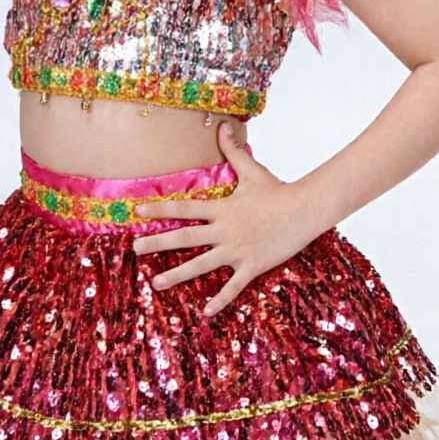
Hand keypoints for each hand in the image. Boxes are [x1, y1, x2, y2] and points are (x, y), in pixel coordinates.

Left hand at [134, 120, 329, 316]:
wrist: (304, 209)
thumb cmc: (278, 190)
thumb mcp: (253, 170)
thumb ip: (234, 152)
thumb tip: (222, 127)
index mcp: (222, 209)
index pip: (184, 209)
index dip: (160, 210)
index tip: (137, 213)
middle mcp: (224, 230)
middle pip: (184, 238)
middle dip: (157, 243)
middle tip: (134, 250)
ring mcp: (237, 250)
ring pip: (200, 265)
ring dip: (177, 275)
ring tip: (156, 284)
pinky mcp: (251, 265)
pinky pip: (232, 286)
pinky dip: (219, 299)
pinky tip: (205, 312)